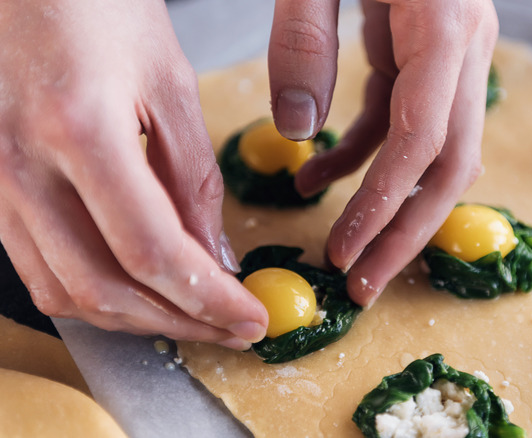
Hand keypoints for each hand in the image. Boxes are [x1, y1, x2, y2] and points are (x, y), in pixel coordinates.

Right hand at [0, 0, 266, 348]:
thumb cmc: (97, 7)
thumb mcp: (169, 81)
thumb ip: (194, 177)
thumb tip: (215, 256)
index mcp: (79, 130)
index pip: (152, 251)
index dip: (208, 299)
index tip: (250, 318)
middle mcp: (21, 167)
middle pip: (105, 288)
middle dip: (179, 322)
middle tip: (231, 329)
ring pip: (65, 292)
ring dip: (136, 319)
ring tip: (193, 317)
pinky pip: (37, 267)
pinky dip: (93, 293)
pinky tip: (137, 290)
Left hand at [268, 0, 497, 304]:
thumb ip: (305, 41)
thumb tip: (296, 130)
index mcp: (444, 25)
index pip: (424, 140)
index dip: (385, 204)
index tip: (345, 252)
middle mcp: (465, 47)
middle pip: (451, 163)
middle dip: (408, 231)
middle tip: (365, 286)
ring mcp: (454, 53)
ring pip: (438, 152)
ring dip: (391, 204)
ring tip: (343, 248)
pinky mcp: (428, 54)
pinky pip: (406, 121)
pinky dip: (366, 156)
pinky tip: (317, 172)